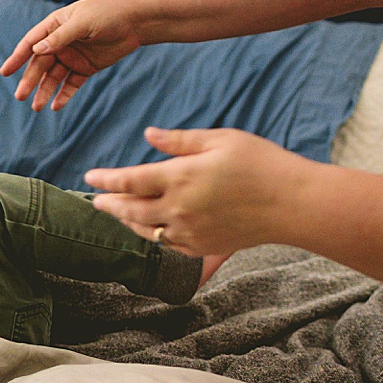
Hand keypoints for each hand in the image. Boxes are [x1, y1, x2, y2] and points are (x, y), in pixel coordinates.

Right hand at [0, 0, 142, 110]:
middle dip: (30, 80)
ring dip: (44, 91)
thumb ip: (60, 37)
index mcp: (55, 25)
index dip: (17, 57)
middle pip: (40, 64)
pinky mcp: (86, 67)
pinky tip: (56, 106)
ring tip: (37, 107)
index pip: (31, 43)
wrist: (137, 20)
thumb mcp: (82, 22)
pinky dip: (64, 95)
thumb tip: (37, 50)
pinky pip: (71, 84)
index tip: (5, 72)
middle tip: (20, 96)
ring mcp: (73, 56)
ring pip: (54, 77)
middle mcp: (61, 42)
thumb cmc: (108, 13)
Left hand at [84, 127, 313, 255]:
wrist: (292, 205)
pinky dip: (154, 235)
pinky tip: (151, 228)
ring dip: (128, 221)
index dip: (107, 179)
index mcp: (180, 178)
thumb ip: (180, 141)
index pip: (130, 181)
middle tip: (96, 200)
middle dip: (110, 204)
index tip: (90, 176)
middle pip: (130, 210)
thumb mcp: (220, 140)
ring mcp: (190, 232)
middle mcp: (179, 209)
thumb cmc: (261, 163)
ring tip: (117, 212)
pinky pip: (168, 244)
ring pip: (146, 230)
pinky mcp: (203, 247)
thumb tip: (149, 135)